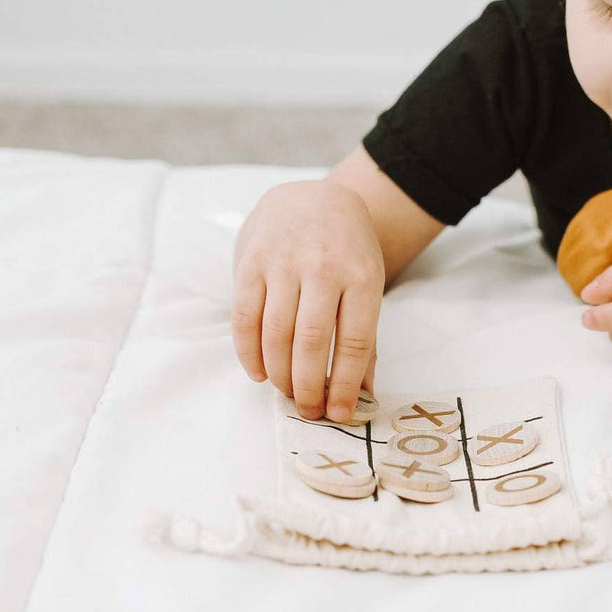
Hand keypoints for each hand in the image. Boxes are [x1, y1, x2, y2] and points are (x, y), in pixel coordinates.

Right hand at [232, 180, 383, 422]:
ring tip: (286, 393)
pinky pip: (244, 316)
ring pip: (275, 333)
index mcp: (361, 276)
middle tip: (308, 410)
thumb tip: (363, 394)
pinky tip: (258, 372)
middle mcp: (322, 267)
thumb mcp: (367, 285)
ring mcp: (283, 262)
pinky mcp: (251, 260)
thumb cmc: (346, 252)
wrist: (313, 198)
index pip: (353, 342)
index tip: (338, 414)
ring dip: (279, 373)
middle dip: (308, 386)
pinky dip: (248, 352)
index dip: (344, 385)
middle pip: (311, 342)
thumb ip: (364, 338)